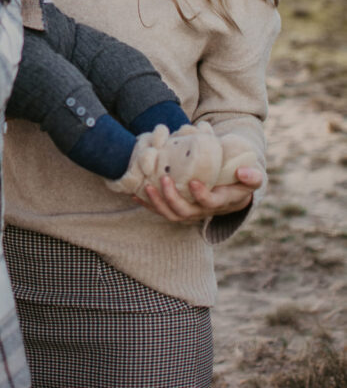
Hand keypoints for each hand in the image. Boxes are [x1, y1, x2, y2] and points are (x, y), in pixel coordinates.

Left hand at [134, 166, 262, 222]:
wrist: (232, 190)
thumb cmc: (241, 180)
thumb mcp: (252, 178)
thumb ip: (252, 176)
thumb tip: (244, 172)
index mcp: (221, 202)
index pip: (210, 203)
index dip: (201, 196)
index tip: (193, 182)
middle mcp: (203, 211)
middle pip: (185, 212)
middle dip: (172, 198)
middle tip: (164, 180)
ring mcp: (190, 211)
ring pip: (171, 214)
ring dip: (157, 202)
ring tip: (146, 187)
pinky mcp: (179, 208)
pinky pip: (162, 210)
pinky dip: (148, 204)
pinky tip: (135, 194)